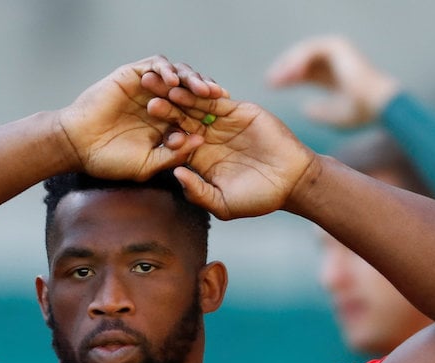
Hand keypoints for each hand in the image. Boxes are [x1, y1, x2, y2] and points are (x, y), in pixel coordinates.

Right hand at [57, 55, 225, 180]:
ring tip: (203, 89)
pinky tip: (174, 81)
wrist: (78, 147)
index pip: (195, 114)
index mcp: (166, 124)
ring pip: (177, 75)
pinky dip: (167, 69)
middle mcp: (159, 103)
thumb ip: (173, 155)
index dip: (210, 115)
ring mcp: (146, 89)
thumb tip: (200, 142)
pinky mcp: (132, 76)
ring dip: (192, 79)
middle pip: (191, 91)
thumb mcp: (148, 164)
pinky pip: (155, 65)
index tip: (226, 120)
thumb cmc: (110, 160)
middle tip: (220, 98)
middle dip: (207, 93)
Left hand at [145, 86, 316, 220]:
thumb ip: (198, 191)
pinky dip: (203, 94)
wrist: (291, 182)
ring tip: (161, 86)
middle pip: (180, 120)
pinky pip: (217, 101)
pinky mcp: (238, 111)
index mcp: (199, 159)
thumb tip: (175, 174)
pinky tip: (188, 87)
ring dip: (179, 96)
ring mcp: (222, 123)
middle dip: (164, 108)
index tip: (142, 129)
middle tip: (145, 96)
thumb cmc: (257, 199)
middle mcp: (207, 138)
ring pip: (195, 106)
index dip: (161, 136)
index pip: (175, 143)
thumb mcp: (222, 204)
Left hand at [265, 35, 399, 127]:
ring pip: (303, 53)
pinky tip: (290, 75)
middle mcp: (335, 62)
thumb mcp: (333, 117)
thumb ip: (319, 113)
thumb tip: (305, 110)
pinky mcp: (338, 46)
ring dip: (288, 66)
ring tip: (277, 80)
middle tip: (270, 82)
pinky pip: (311, 50)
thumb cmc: (360, 113)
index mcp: (333, 76)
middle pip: (301, 62)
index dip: (288, 78)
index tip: (272, 86)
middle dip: (284, 71)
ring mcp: (337, 51)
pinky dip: (298, 61)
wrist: (377, 105)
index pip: (305, 73)